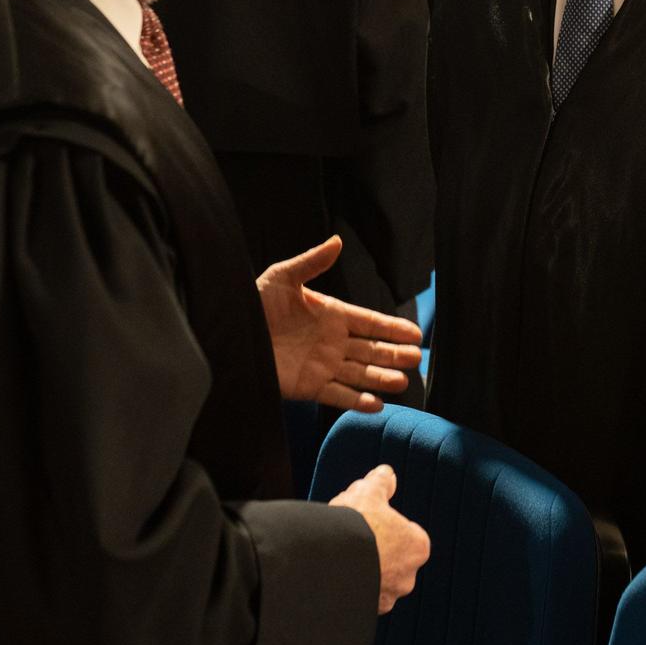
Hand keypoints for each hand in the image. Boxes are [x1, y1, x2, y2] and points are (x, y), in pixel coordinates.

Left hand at [257, 236, 422, 410]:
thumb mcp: (282, 277)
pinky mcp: (308, 387)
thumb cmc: (254, 302)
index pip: (370, 323)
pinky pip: (338, 395)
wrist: (230, 334)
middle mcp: (332, 342)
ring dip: (381, 379)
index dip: (392, 328)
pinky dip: (357, 401)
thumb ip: (312, 262)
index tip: (415, 333)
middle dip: (394, 355)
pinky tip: (377, 404)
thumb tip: (337, 241)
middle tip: (415, 358)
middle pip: (372, 350)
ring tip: (402, 382)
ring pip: (360, 374)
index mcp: (331, 315)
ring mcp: (323, 366)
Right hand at [329, 464, 429, 612]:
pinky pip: (360, 596)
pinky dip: (350, 587)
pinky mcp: (365, 611)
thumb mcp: (368, 492)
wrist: (328, 563)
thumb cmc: (355, 526)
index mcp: (417, 547)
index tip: (372, 521)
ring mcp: (386, 597)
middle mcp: (407, 577)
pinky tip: (334, 573)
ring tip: (341, 555)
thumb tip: (386, 474)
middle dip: (376, 550)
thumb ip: (381, 482)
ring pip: (377, 580)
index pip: (407, 534)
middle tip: (353, 537)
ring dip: (363, 570)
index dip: (388, 525)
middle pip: (393, 558)